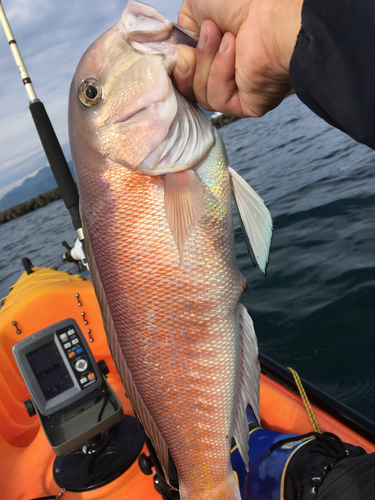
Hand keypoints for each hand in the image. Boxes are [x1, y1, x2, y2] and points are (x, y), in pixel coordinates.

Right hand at [173, 0, 302, 116]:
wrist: (268, 10)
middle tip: (208, 35)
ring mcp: (238, 92)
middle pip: (190, 89)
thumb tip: (179, 50)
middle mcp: (229, 75)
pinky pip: (217, 100)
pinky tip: (235, 51)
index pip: (188, 75)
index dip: (179, 66)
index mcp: (217, 55)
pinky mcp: (246, 106)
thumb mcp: (196, 5)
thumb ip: (182, 29)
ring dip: (207, 64)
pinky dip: (220, 74)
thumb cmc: (242, 1)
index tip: (181, 49)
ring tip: (226, 38)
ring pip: (201, 96)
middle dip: (191, 64)